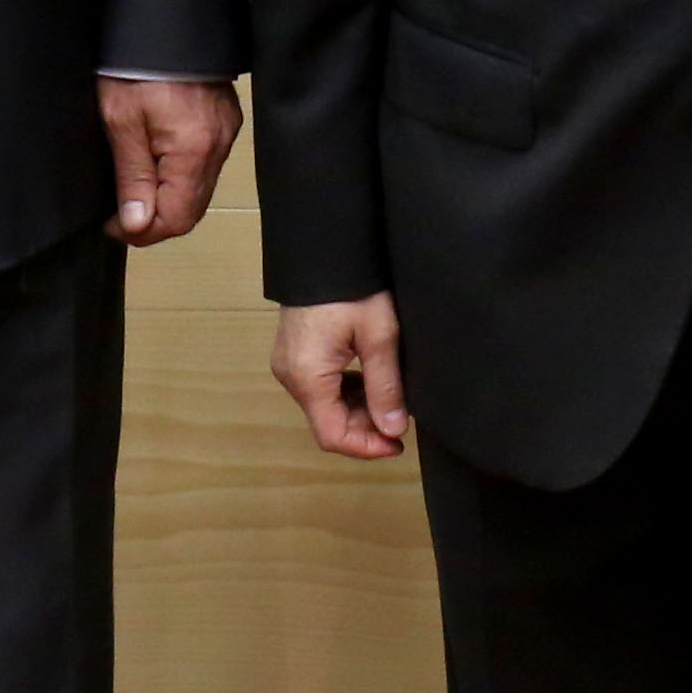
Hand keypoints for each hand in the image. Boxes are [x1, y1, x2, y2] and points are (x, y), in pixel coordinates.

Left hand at [101, 77, 237, 245]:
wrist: (165, 19)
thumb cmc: (135, 66)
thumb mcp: (120, 122)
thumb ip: (131, 176)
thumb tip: (137, 225)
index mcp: (193, 149)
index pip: (176, 217)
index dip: (142, 231)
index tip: (112, 225)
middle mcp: (218, 147)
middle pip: (192, 209)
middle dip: (155, 220)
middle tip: (119, 214)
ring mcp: (226, 134)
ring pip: (199, 190)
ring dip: (167, 200)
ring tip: (133, 190)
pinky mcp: (226, 122)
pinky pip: (205, 166)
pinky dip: (180, 178)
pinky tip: (155, 167)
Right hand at [272, 292, 408, 458]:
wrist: (326, 245)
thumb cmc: (353, 285)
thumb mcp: (379, 336)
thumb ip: (386, 386)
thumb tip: (394, 430)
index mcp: (307, 377)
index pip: (333, 436)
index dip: (367, 447)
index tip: (398, 444)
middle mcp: (291, 376)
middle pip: (328, 422)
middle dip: (366, 426)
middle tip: (402, 415)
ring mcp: (290, 363)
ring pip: (325, 405)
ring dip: (359, 409)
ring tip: (392, 397)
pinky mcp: (295, 352)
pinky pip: (321, 385)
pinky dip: (347, 391)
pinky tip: (372, 379)